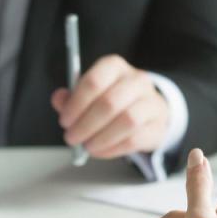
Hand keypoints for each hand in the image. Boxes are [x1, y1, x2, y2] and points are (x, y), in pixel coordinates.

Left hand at [51, 55, 168, 158]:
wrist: (148, 112)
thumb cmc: (113, 101)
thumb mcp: (90, 94)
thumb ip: (72, 97)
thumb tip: (59, 99)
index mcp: (115, 67)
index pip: (94, 81)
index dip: (76, 104)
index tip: (64, 121)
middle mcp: (136, 80)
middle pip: (110, 102)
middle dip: (85, 124)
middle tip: (71, 138)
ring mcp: (151, 102)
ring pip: (126, 120)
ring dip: (100, 137)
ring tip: (87, 146)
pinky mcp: (157, 126)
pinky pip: (135, 139)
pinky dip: (112, 148)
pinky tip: (100, 150)